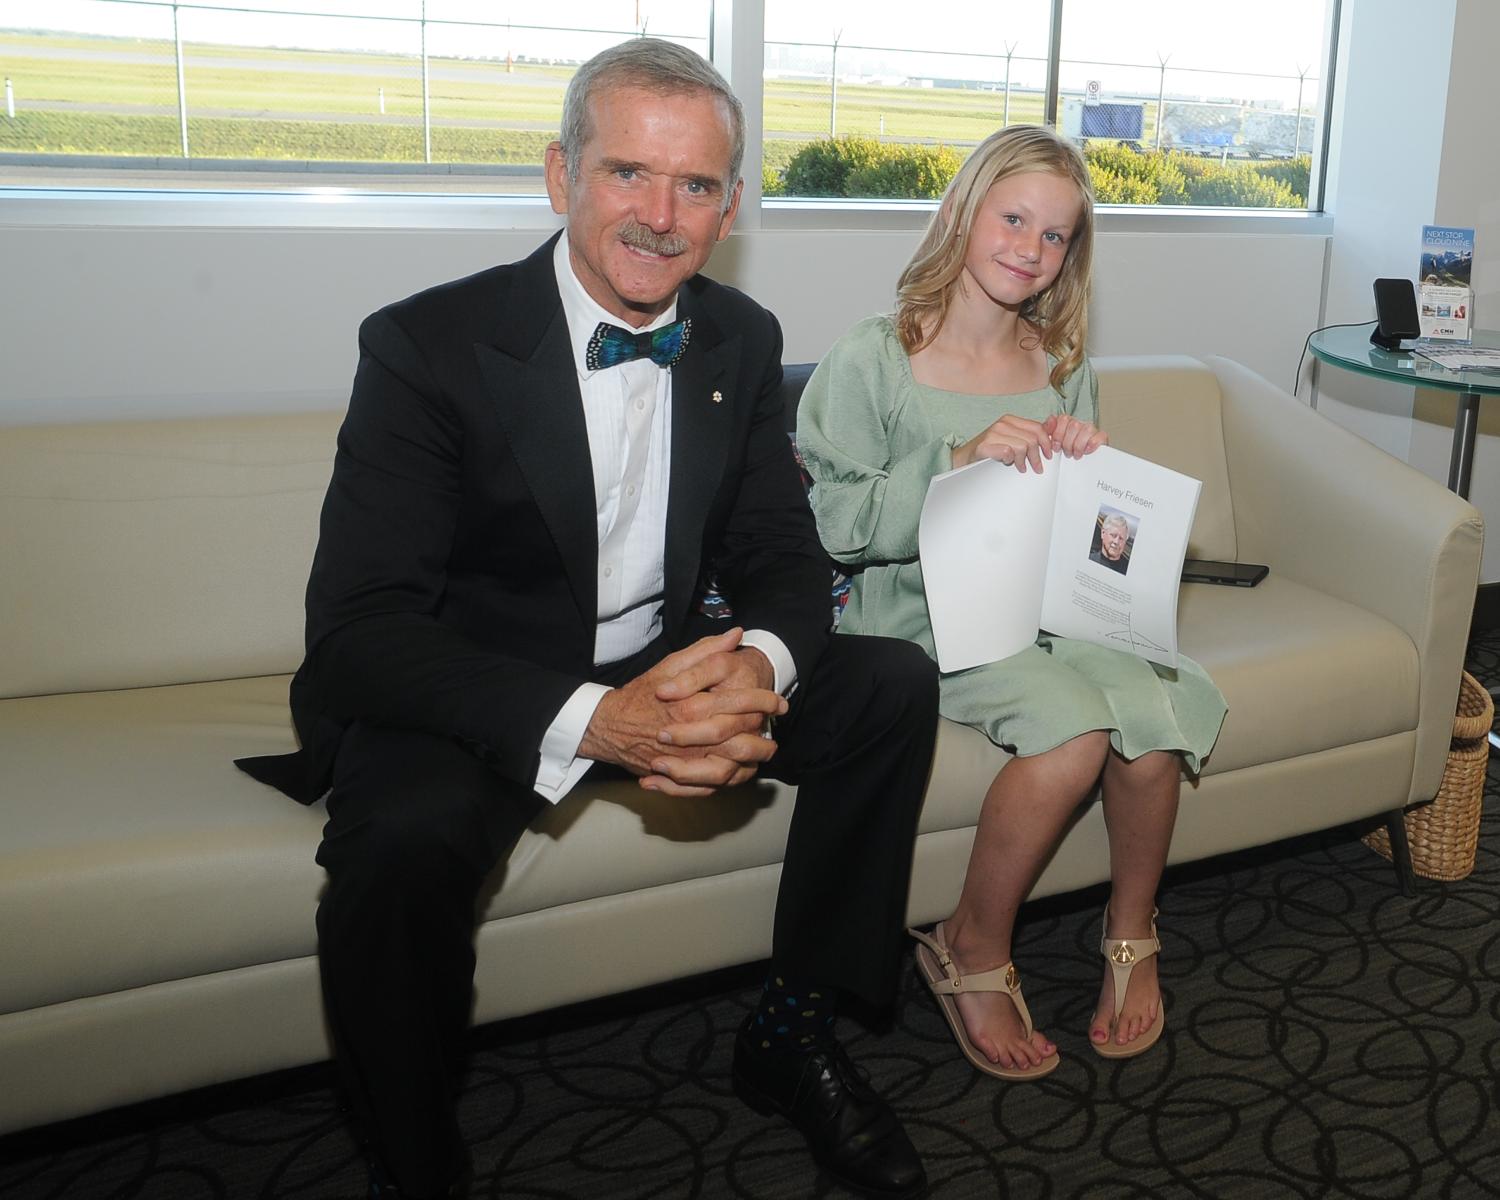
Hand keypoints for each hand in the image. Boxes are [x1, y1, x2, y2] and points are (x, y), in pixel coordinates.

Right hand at [579, 629, 786, 797]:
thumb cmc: (639, 695)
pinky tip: (741, 770)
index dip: (765, 703)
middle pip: (740, 742)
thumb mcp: (669, 665)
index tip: (779, 703)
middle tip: (776, 732)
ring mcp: (684, 762)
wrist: (608, 727)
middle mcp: (690, 738)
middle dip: (764, 738)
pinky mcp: (677, 778)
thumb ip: (704, 652)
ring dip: (751, 763)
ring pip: (729, 770)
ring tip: (764, 753)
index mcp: (691, 707)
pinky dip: (729, 781)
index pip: (739, 705)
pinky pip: (710, 787)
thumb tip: (735, 634)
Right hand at [952, 414, 1051, 473]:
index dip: (1047, 442)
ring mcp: (993, 434)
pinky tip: (1007, 463)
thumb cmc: (990, 450)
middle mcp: (1002, 423)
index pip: (1038, 428)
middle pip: (1032, 439)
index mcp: (1010, 419)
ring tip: (1021, 467)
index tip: (1048, 454)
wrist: (964, 458)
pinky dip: (1010, 461)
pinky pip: (1008, 453)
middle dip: (1037, 456)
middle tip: (1036, 467)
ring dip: (1024, 461)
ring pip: (1022, 447)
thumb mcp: (1012, 439)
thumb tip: (1053, 424)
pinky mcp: (985, 446)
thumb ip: (1030, 433)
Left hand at [1043, 413, 1107, 457]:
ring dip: (1078, 446)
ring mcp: (1092, 429)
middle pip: (1073, 425)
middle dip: (1067, 443)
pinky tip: (1086, 451)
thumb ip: (1048, 431)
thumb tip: (1047, 424)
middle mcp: (1080, 423)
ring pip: (1086, 430)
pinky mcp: (1102, 437)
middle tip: (1067, 452)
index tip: (1056, 446)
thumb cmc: (1069, 451)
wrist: (1087, 463)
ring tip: (1076, 454)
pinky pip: (1099, 436)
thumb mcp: (1055, 442)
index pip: (1063, 418)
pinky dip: (1091, 445)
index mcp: (1068, 422)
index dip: (1058, 434)